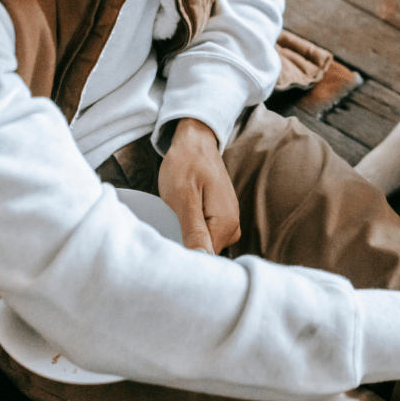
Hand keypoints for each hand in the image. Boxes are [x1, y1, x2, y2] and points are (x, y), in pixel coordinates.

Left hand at [158, 118, 240, 253]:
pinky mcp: (222, 218)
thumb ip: (194, 231)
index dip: (185, 258)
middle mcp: (233, 227)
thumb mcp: (183, 198)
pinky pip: (206, 235)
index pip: (206, 258)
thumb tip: (201, 258)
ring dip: (188, 239)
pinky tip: (181, 219)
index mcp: (226, 224)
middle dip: (186, 248)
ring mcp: (229, 222)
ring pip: (205, 245)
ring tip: (173, 220)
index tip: (166, 250)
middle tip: (166, 229)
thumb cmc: (185, 165)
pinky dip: (192, 231)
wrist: (195, 142)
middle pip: (206, 254)